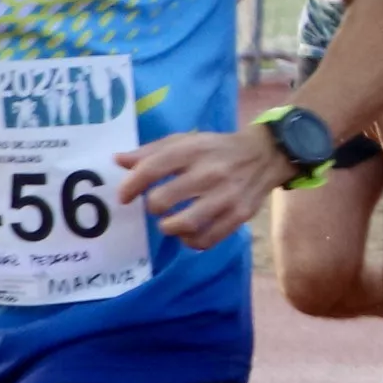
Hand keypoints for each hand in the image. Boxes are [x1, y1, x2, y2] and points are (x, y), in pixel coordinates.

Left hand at [115, 127, 292, 249]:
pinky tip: (189, 233)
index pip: (150, 169)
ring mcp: (226, 196)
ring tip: (170, 222)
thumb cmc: (217, 149)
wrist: (265, 155)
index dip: (130, 187)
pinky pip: (206, 240)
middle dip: (153, 207)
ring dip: (168, 227)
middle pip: (162, 200)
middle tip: (158, 206)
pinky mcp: (239, 215)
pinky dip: (191, 241)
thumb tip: (118, 161)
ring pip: (183, 224)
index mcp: (192, 150)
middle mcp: (209, 173)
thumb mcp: (186, 140)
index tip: (125, 197)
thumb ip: (151, 152)